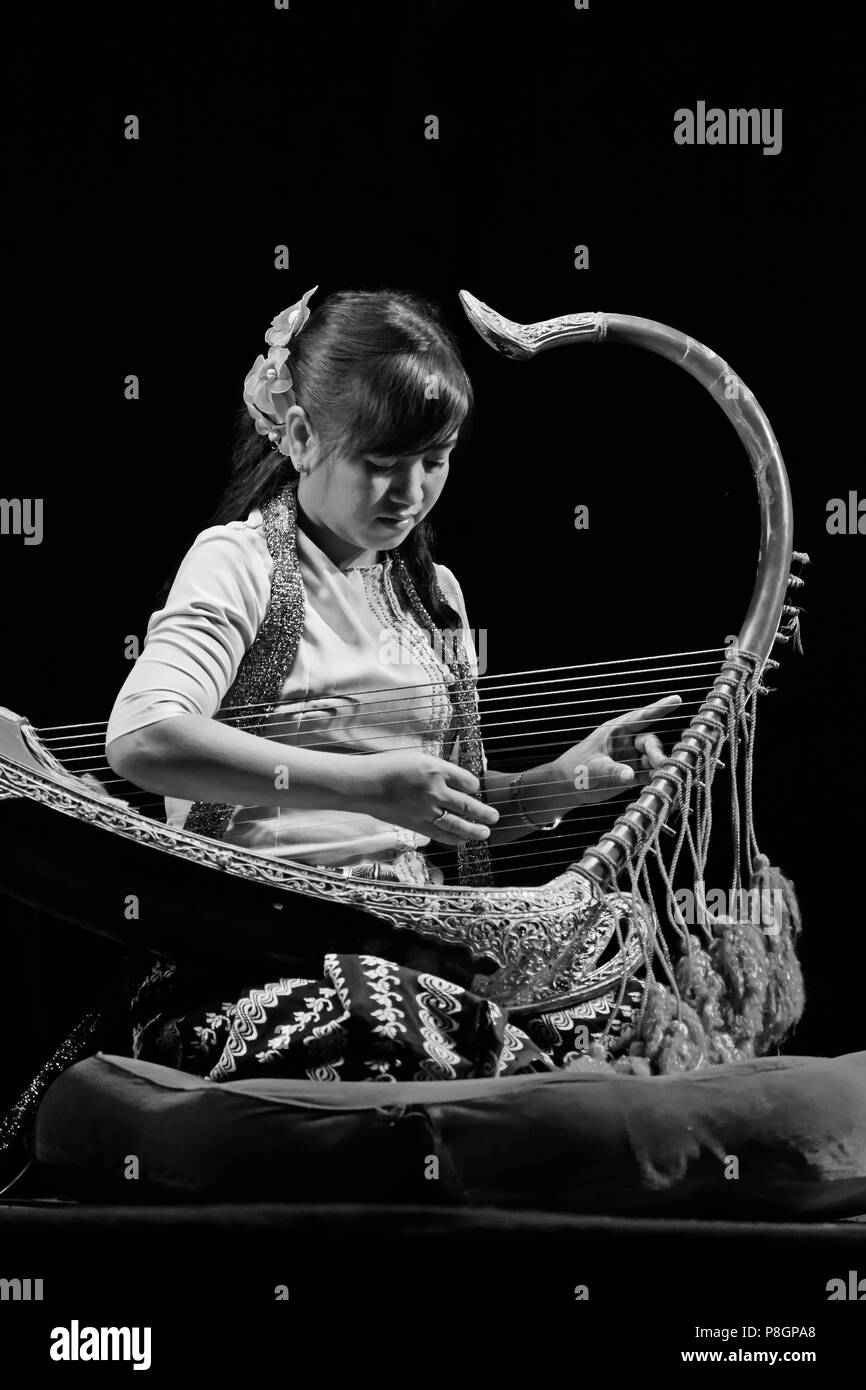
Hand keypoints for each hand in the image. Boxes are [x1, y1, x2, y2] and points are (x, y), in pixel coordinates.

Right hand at [355, 749, 498, 845]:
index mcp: (436, 770)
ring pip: (457, 824)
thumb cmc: (390, 767)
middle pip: (467, 805)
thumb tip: (459, 780)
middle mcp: (435, 791)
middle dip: (483, 813)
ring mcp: (426, 810)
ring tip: (486, 833)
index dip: (474, 786)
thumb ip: (440, 769)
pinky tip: (463, 841)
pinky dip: (454, 838)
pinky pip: (440, 834)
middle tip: (495, 817)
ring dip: (474, 830)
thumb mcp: (419, 758)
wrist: (366, 785)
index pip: (467, 781)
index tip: (474, 789)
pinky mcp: (417, 824)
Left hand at [550, 694, 682, 809]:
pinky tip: (660, 784)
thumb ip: (612, 771)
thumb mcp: (592, 768)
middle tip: (661, 764)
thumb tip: (631, 775)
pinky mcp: (632, 774)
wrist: (567, 786)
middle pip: (649, 742)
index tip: (677, 699)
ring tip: (663, 775)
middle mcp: (626, 742)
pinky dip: (656, 778)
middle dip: (657, 752)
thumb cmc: (575, 769)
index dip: (659, 708)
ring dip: (659, 766)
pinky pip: (649, 774)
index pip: (640, 717)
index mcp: (615, 731)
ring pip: (653, 759)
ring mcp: (630, 758)